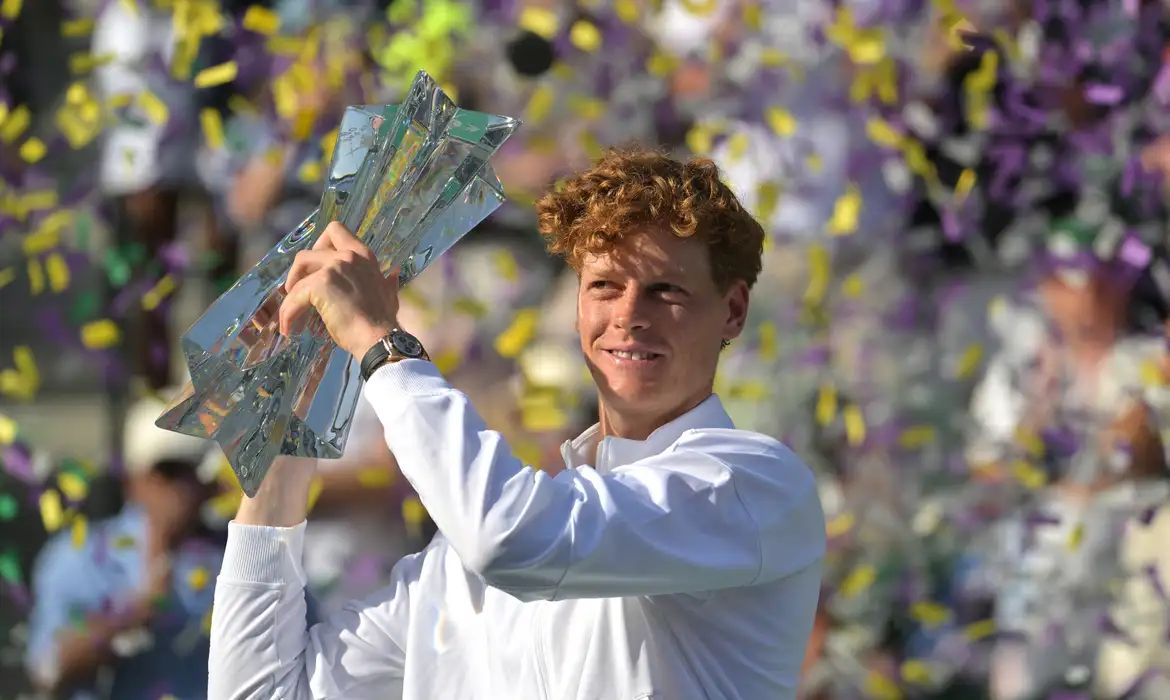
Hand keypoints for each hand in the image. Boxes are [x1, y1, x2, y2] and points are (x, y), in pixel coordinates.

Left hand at [279, 222, 398, 356]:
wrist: (380, 338)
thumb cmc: (383, 321)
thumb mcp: (389, 294)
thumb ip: (386, 281)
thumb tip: (393, 274)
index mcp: (363, 255)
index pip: (335, 230)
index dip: (318, 245)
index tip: (316, 267)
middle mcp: (348, 256)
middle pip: (307, 252)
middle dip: (297, 272)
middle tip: (297, 291)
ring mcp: (334, 268)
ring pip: (297, 274)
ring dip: (290, 294)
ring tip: (291, 314)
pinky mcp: (321, 284)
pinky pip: (294, 296)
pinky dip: (288, 313)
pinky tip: (290, 328)